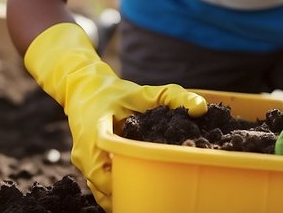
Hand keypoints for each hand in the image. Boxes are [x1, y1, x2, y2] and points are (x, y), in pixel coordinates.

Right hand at [24, 22, 205, 209]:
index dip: (126, 182)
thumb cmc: (114, 91)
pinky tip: (135, 186)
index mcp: (96, 135)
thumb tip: (201, 108)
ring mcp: (81, 161)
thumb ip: (173, 96)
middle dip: (128, 192)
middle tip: (156, 192)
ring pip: (99, 191)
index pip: (105, 172)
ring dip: (120, 194)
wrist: (82, 88)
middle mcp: (85, 153)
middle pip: (104, 188)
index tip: (149, 181)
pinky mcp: (83, 165)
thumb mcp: (143, 92)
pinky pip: (97, 186)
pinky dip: (113, 190)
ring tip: (148, 193)